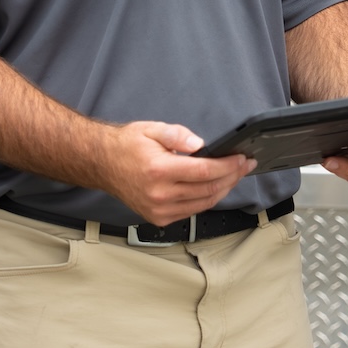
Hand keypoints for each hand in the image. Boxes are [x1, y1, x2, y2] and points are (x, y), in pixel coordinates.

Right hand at [101, 121, 254, 225]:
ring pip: (203, 204)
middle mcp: (160, 194)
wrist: (102, 164)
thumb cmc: (126, 146)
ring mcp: (159, 209)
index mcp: (159, 170)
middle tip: (245, 166)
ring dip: (223, 190)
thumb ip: (178, 135)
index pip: (205, 171)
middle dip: (232, 177)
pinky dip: (207, 200)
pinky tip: (215, 188)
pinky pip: (191, 211)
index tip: (241, 159)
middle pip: (208, 189)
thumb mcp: (151, 129)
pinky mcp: (158, 218)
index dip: (228, 166)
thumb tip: (201, 145)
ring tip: (234, 176)